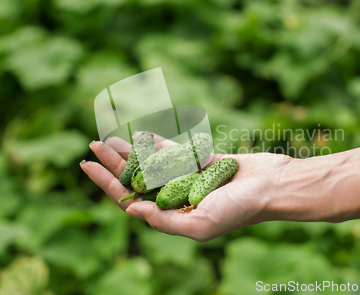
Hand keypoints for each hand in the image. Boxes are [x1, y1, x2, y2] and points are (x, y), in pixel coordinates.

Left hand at [80, 134, 292, 241]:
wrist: (272, 186)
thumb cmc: (239, 209)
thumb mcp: (200, 224)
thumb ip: (164, 220)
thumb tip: (129, 208)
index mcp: (173, 216)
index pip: (130, 199)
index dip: (106, 183)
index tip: (86, 164)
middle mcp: (177, 198)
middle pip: (136, 179)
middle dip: (113, 164)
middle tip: (93, 145)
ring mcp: (188, 178)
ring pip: (151, 163)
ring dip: (130, 151)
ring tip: (109, 138)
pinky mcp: (201, 162)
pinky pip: (174, 151)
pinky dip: (157, 143)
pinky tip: (140, 135)